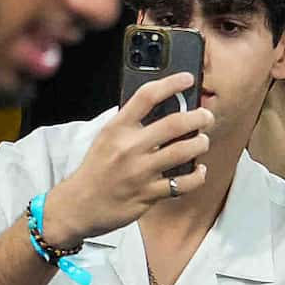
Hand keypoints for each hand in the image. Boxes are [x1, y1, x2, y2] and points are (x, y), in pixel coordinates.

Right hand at [45, 74, 216, 245]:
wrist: (78, 205)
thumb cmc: (95, 169)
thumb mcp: (106, 138)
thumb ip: (130, 123)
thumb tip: (162, 106)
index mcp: (117, 128)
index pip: (146, 96)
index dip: (171, 83)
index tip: (187, 78)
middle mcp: (129, 147)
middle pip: (174, 124)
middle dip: (198, 117)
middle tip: (206, 116)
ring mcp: (140, 172)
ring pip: (183, 151)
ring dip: (201, 143)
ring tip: (203, 141)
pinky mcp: (148, 194)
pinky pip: (182, 184)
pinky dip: (197, 176)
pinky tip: (198, 170)